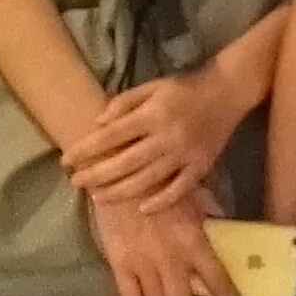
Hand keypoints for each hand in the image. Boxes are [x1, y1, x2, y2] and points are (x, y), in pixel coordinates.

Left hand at [67, 66, 250, 212]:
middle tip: (75, 182)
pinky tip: (142, 209)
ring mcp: (185, 155)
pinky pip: (179, 190)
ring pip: (148, 180)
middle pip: (125, 162)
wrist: (228, 92)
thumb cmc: (184, 88)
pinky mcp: (201, 167)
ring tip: (98, 197)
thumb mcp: (152, 86)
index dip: (87, 149)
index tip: (67, 160)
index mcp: (153, 114)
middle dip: (97, 174)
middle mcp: (166, 137)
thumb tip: (98, 124)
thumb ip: (124, 102)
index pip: (111, 135)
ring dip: (120, 191)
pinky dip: (161, 202)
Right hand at [91, 191, 244, 295]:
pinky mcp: (119, 264)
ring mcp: (143, 264)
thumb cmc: (160, 178)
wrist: (120, 169)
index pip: (218, 281)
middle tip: (182, 295)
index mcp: (194, 240)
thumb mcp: (195, 194)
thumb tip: (226, 228)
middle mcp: (171, 259)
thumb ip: (211, 215)